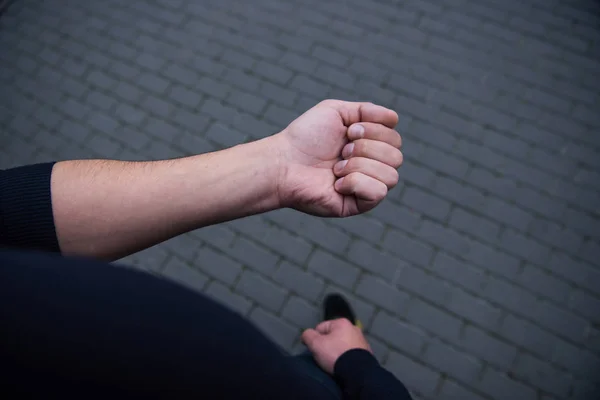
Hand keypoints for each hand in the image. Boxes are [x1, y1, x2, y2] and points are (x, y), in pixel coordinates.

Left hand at [272, 100, 402, 216]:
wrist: (283, 163)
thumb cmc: (305, 137)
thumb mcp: (336, 112)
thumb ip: (366, 110)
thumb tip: (394, 118)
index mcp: (368, 144)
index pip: (395, 137)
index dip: (375, 130)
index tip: (349, 131)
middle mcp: (370, 166)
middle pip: (397, 156)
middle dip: (367, 148)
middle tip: (341, 150)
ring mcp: (365, 187)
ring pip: (391, 175)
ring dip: (360, 166)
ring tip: (336, 168)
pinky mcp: (358, 205)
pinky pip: (379, 193)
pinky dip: (357, 183)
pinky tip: (337, 184)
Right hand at [301, 318, 371, 374]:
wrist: (357, 372)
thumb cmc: (336, 355)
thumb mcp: (315, 344)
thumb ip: (307, 335)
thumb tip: (306, 335)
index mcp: (342, 322)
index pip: (320, 328)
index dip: (315, 340)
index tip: (315, 350)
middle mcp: (354, 328)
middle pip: (332, 337)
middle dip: (327, 346)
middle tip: (324, 357)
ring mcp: (362, 341)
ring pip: (342, 346)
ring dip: (337, 353)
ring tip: (334, 363)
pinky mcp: (366, 353)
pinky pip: (350, 354)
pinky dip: (346, 359)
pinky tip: (343, 366)